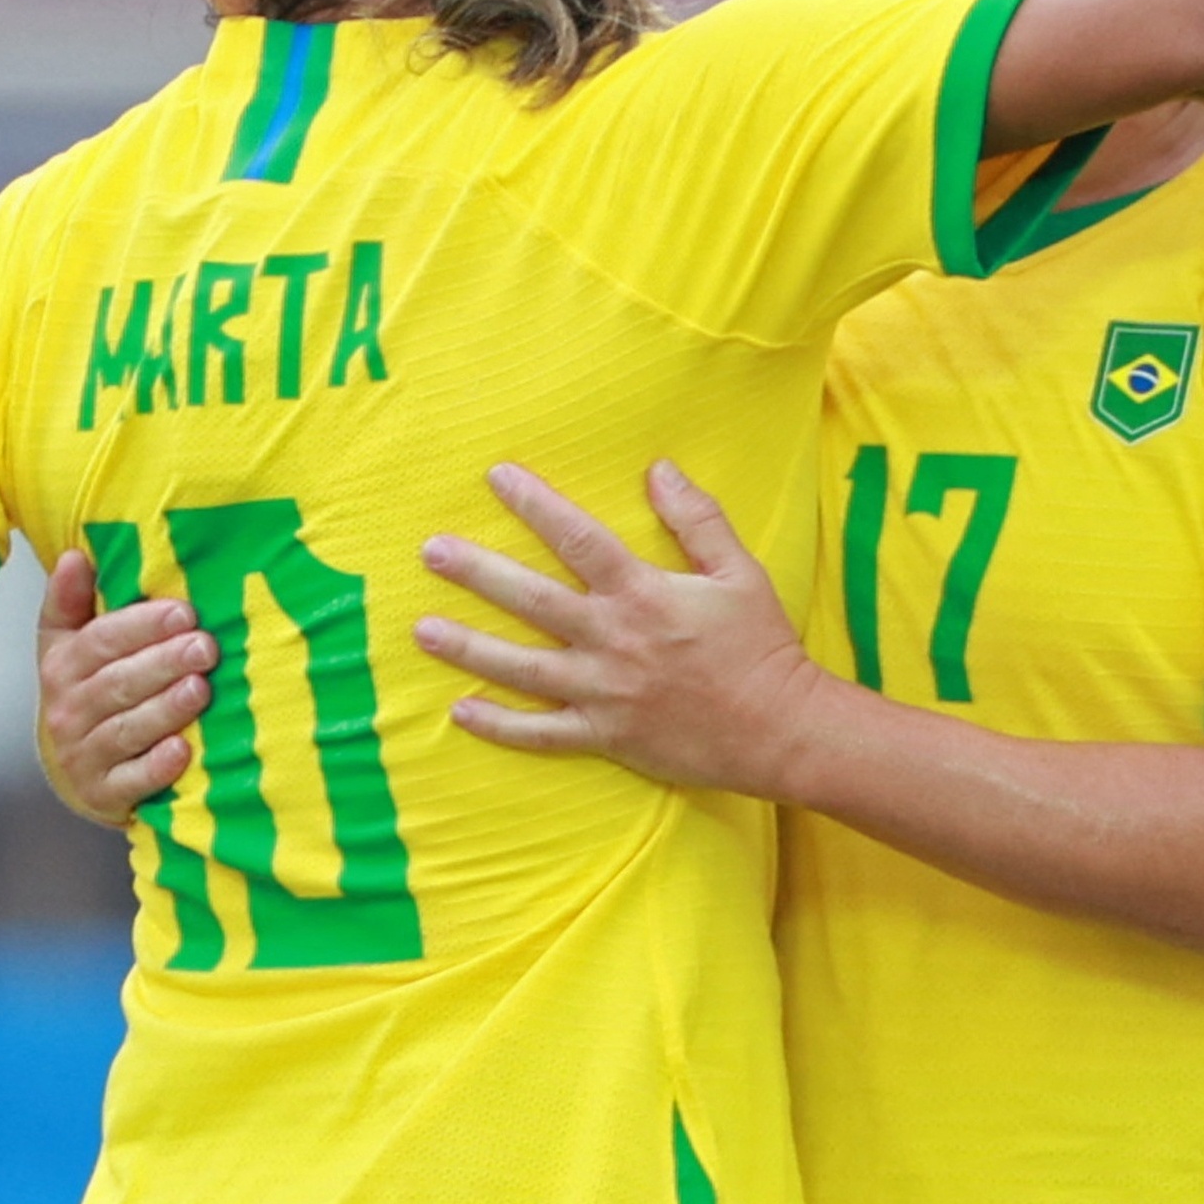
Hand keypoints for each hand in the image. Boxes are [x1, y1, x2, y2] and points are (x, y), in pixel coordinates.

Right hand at [35, 550, 214, 825]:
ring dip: (165, 709)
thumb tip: (73, 556)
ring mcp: (83, 756)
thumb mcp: (68, 642)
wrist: (76, 765)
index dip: (141, 626)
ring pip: (126, 729)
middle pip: (117, 683)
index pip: (99, 641)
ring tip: (201, 689)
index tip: (183, 612)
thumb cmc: (85, 690)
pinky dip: (156, 768)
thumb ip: (70, 600)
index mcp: (61, 666)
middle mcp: (67, 711)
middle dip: (163, 663)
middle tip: (205, 647)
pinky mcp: (103, 794)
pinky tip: (182, 751)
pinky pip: (131, 781)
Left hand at [414, 460, 830, 797]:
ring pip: (523, 668)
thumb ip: (697, 518)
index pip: (577, 539)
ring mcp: (604, 692)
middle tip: (431, 551)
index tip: (496, 477)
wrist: (782, 730)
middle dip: (477, 573)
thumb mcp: (739, 572)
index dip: (534, 505)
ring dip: (469, 649)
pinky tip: (460, 712)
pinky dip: (500, 726)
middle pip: (532, 600)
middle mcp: (613, 640)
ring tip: (421, 630)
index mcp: (643, 594)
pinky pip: (542, 734)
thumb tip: (659, 468)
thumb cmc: (762, 646)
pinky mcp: (606, 736)